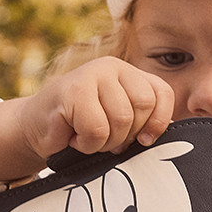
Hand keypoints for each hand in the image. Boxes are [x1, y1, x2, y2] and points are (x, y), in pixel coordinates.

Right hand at [0, 57, 174, 180]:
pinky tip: (73, 136)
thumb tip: (174, 133)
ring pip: (121, 119)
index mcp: (130, 74)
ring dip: (105, 142)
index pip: (162, 93)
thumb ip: (144, 122)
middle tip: (106, 139)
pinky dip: (87, 143)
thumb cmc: (83, 130)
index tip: (144, 141)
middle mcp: (112, 67)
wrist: (37, 129)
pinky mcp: (71, 90)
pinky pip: (97, 128)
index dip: (159, 122)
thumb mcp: (120, 124)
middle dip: (127, 134)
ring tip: (88, 137)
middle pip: (143, 105)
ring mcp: (91, 74)